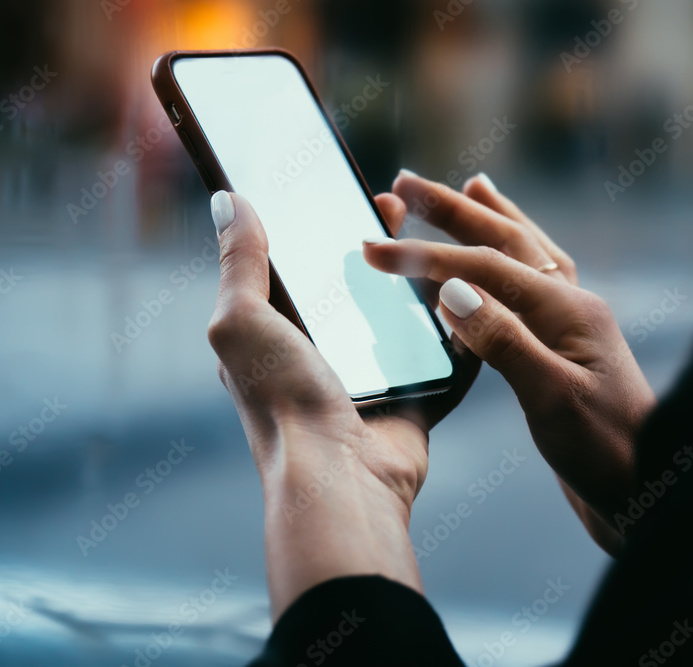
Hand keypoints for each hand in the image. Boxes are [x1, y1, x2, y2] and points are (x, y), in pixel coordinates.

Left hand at [205, 190, 477, 618]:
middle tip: (390, 203)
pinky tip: (466, 288)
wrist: (341, 477)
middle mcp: (319, 353)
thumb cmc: (282, 400)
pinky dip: (453, 325)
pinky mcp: (413, 394)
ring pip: (398, 313)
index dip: (312, 224)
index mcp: (273, 334)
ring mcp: (369, 374)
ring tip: (432, 235)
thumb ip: (239, 264)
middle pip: (350, 282)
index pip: (292, 265)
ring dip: (415, 275)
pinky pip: (439, 352)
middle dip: (370, 241)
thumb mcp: (242, 322)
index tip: (337, 187)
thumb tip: (226, 200)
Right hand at [363, 172, 656, 553]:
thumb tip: (450, 290)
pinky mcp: (562, 350)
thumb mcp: (553, 399)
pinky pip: (530, 287)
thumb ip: (504, 341)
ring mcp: (569, 326)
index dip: (426, 255)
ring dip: (491, 220)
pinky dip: (508, 262)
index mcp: (568, 311)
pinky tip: (499, 264)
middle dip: (456, 209)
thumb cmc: (607, 453)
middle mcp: (571, 306)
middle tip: (408, 182)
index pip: (486, 267)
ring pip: (525, 256)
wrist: (646, 493)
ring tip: (470, 188)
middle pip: (508, 241)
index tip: (373, 248)